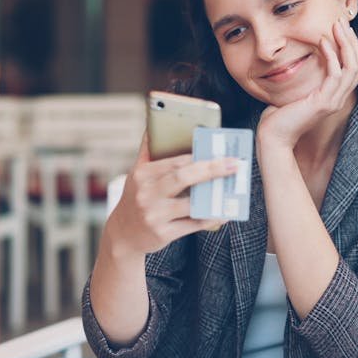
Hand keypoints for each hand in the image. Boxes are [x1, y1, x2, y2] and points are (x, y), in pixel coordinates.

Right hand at [103, 136, 237, 258]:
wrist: (123, 233)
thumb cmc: (136, 198)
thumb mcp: (136, 174)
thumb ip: (147, 151)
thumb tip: (154, 124)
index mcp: (142, 175)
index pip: (175, 161)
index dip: (200, 155)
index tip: (220, 150)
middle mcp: (146, 194)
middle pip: (183, 177)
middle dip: (212, 169)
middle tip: (234, 164)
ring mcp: (154, 215)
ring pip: (191, 204)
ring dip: (215, 197)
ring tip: (232, 189)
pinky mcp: (163, 233)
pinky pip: (193, 224)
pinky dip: (211, 218)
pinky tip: (224, 213)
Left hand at [256, 16, 357, 150]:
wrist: (274, 137)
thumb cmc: (280, 115)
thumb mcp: (296, 92)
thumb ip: (306, 79)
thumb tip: (302, 59)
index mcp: (334, 95)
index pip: (354, 67)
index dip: (351, 47)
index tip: (342, 28)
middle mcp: (338, 98)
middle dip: (352, 41)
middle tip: (342, 21)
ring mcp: (333, 101)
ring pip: (352, 67)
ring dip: (345, 44)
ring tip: (336, 26)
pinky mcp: (323, 103)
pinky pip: (335, 75)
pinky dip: (331, 56)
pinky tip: (322, 42)